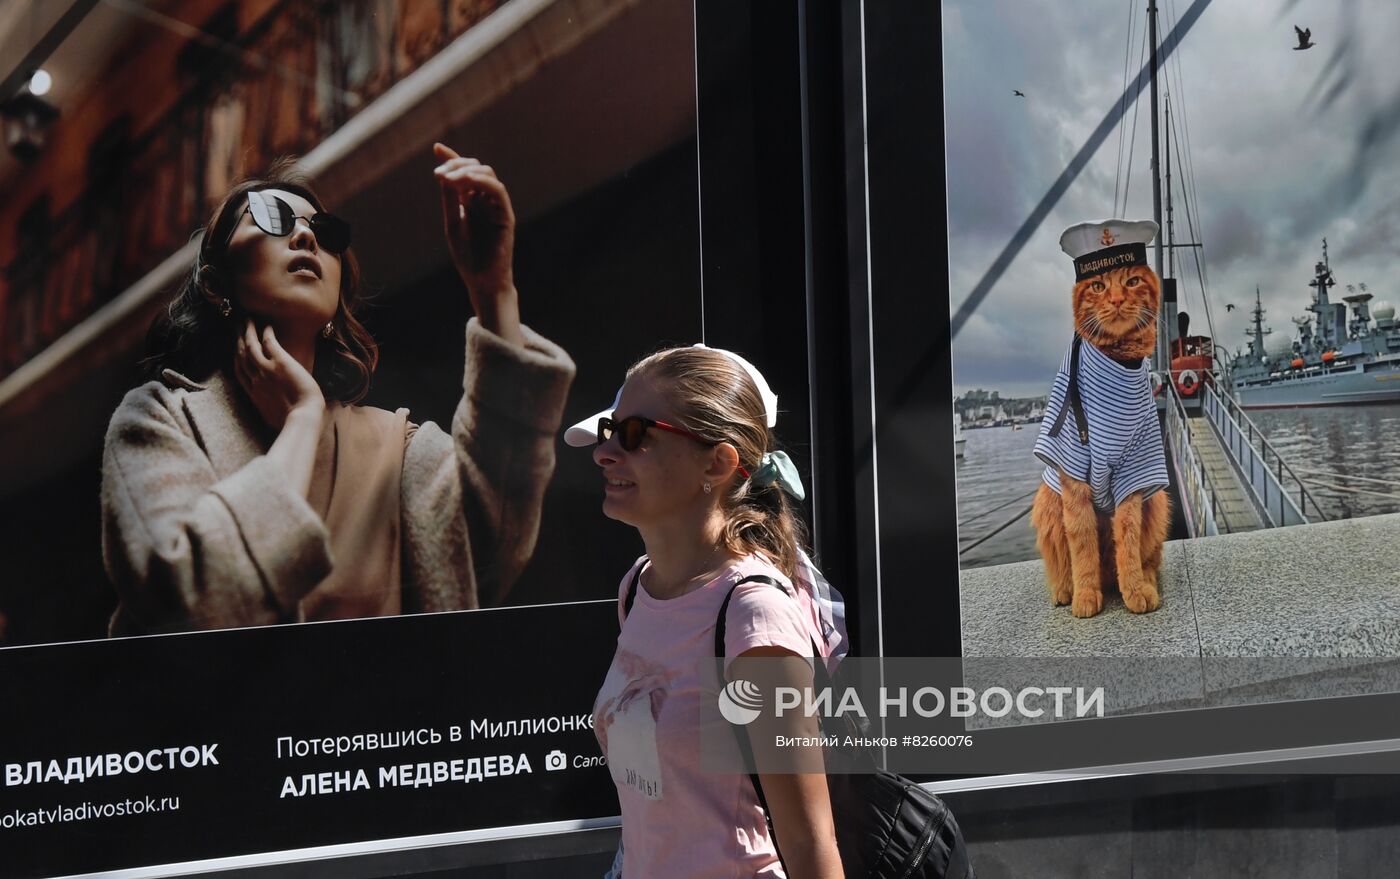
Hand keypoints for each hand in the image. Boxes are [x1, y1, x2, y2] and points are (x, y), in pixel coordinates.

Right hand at [234, 320, 324, 428]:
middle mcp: (255, 379)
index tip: (235, 348)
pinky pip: (268, 342)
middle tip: (236, 327)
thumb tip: (270, 413)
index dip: (236, 357)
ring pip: (250, 346)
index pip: (240, 371)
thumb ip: (267, 410)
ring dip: (247, 331)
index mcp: (253, 394)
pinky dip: (265, 332)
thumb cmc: (292, 422)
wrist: (303, 417)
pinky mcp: (280, 363)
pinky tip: (266, 324)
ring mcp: (266, 370)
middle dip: (237, 340)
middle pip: (241, 355)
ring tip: (246, 320)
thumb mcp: (271, 418)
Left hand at [434, 144, 521, 341]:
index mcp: (472, 201)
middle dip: (457, 165)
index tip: (437, 148)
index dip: (452, 158)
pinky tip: (465, 182)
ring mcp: (497, 207)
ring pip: (488, 176)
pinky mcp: (506, 215)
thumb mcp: (453, 222)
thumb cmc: (468, 255)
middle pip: (476, 169)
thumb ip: (450, 198)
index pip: (464, 174)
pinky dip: (482, 182)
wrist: (481, 280)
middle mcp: (486, 200)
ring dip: (468, 172)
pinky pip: (498, 191)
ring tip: (449, 177)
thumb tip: (443, 173)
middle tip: (439, 173)